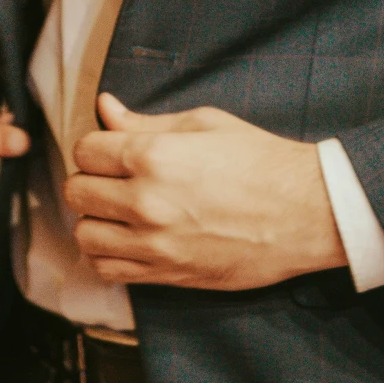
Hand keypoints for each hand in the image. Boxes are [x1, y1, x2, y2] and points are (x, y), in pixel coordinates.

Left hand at [64, 93, 344, 291]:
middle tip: (114, 179)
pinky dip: (106, 256)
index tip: (112, 150)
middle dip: (90, 180)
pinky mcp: (167, 274)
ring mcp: (154, 243)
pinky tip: (125, 241)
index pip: (86, 150)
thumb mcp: (205, 124)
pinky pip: (107, 270)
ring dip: (94, 220)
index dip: (97, 146)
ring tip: (117, 212)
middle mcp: (146, 202)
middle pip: (77, 192)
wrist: (306, 212)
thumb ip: (146, 122)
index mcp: (153, 156)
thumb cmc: (261, 161)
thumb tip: (106, 108)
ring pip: (85, 235)